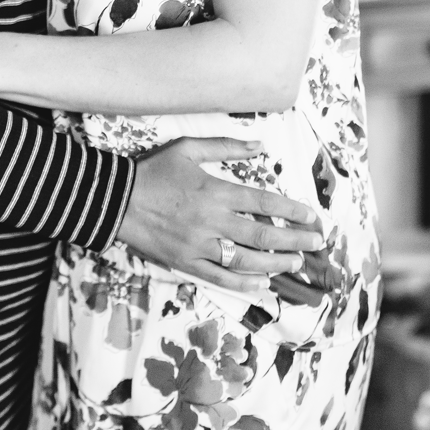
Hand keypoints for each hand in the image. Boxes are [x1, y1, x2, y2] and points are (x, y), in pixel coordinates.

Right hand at [119, 137, 326, 294]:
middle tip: (316, 243)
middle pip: (264, 236)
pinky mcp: (186, 262)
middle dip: (296, 241)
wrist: (113, 199)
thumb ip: (224, 147)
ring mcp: (199, 245)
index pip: (264, 204)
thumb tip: (259, 145)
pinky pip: (220, 277)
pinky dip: (244, 283)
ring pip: (246, 260)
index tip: (312, 217)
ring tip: (295, 263)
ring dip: (276, 264)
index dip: (292, 211)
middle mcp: (211, 220)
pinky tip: (263, 284)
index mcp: (214, 191)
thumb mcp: (185, 149)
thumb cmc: (151, 172)